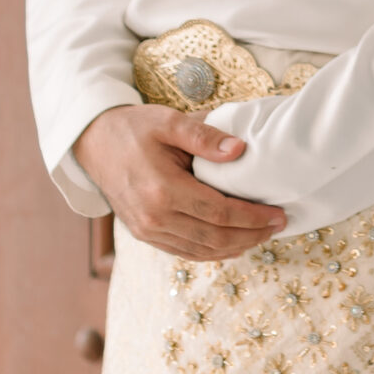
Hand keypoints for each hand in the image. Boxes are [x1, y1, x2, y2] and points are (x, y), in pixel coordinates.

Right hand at [73, 103, 285, 260]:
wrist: (94, 143)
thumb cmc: (134, 128)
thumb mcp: (169, 121)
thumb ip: (205, 136)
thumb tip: (241, 149)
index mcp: (162, 190)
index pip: (219, 212)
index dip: (253, 217)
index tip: (278, 214)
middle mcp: (154, 218)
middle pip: (214, 238)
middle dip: (251, 235)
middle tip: (278, 226)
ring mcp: (147, 231)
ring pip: (201, 251)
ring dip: (235, 247)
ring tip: (262, 236)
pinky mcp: (144, 235)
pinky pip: (184, 252)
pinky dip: (212, 252)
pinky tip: (232, 244)